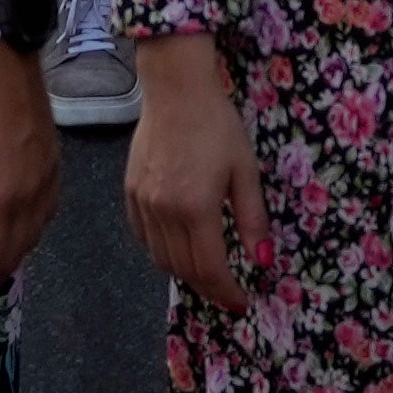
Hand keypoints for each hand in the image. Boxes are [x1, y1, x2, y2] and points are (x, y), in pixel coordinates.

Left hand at [0, 40, 55, 300]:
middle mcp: (31, 196)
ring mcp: (48, 178)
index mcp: (0, 201)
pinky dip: (31, 228)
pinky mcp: (54, 160)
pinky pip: (47, 210)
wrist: (1, 58)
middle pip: (16, 252)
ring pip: (36, 233)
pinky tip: (16, 222)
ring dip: (13, 253)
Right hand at [127, 40, 266, 310]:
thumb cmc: (218, 125)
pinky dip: (161, 253)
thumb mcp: (245, 169)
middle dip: (208, 288)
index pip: (210, 268)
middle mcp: (164, 212)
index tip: (241, 303)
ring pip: (161, 258)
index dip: (226, 292)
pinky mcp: (129, 194)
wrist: (175, 90)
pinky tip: (177, 249)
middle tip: (227, 292)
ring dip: (185, 273)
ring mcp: (142, 204)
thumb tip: (262, 260)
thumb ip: (252, 218)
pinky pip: (144, 239)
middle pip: (184, 269)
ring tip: (207, 273)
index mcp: (196, 208)